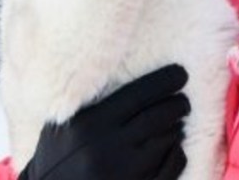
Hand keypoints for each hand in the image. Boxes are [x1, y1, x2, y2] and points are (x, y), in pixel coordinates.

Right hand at [19, 64, 190, 179]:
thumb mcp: (62, 125)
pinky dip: (177, 154)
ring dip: (176, 128)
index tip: (180, 73)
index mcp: (89, 125)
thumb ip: (89, 102)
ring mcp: (124, 173)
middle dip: (178, 104)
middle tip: (182, 100)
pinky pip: (171, 167)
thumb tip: (124, 69)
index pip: (139, 94)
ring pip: (168, 140)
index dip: (165, 80)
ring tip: (174, 123)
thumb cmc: (56, 158)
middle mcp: (108, 148)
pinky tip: (172, 147)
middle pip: (159, 116)